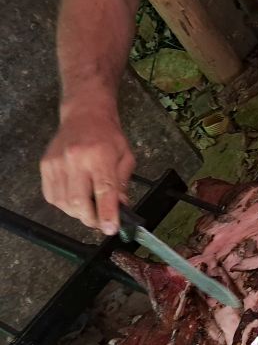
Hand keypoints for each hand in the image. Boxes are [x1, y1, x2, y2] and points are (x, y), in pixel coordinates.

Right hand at [40, 106, 133, 233]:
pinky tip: (75, 199)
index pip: (104, 191)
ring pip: (64, 203)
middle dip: (91, 218)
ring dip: (78, 213)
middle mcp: (75, 160)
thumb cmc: (109, 136)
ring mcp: (56, 163)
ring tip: (89, 208)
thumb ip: (123, 183)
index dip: (107, 213)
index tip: (111, 229)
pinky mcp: (45, 166)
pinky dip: (64, 205)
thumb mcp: (126, 156)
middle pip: (79, 202)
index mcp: (99, 156)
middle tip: (100, 222)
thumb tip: (121, 208)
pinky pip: (52, 196)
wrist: (84, 115)